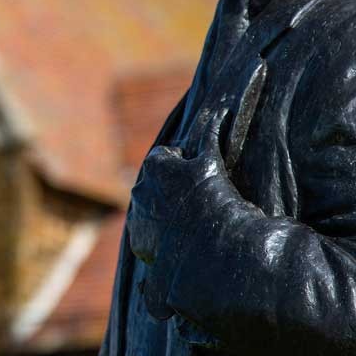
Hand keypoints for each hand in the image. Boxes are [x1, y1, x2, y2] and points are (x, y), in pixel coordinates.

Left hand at [127, 109, 227, 266]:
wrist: (211, 245)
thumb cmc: (215, 197)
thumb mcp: (212, 161)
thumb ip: (210, 133)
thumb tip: (218, 111)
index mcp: (155, 163)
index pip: (166, 156)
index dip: (183, 164)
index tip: (198, 176)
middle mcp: (139, 186)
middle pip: (156, 182)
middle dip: (171, 187)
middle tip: (195, 201)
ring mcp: (137, 214)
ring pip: (150, 206)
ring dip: (163, 210)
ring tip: (188, 222)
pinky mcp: (138, 240)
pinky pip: (148, 232)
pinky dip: (159, 234)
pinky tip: (179, 239)